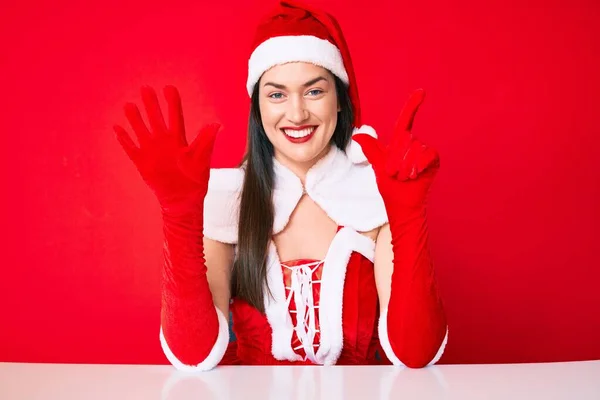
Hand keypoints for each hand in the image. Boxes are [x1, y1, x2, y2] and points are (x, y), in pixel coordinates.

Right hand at [113, 86, 219, 212]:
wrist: (183, 200)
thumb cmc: (195, 180)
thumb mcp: (202, 159)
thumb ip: (206, 141)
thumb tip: (216, 124)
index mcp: (179, 139)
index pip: (175, 116)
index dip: (172, 102)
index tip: (168, 87)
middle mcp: (164, 141)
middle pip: (155, 118)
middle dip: (151, 104)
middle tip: (145, 88)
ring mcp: (152, 151)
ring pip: (141, 130)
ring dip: (135, 118)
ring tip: (129, 105)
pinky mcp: (142, 162)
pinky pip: (130, 148)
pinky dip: (124, 139)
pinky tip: (117, 128)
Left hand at [352, 89, 439, 213]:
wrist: (401, 204)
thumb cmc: (390, 187)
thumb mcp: (378, 167)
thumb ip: (371, 150)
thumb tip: (356, 136)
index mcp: (400, 143)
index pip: (406, 121)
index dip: (413, 106)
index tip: (421, 92)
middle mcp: (413, 145)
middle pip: (405, 140)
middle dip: (396, 159)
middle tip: (394, 174)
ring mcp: (425, 153)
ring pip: (414, 149)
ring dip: (405, 167)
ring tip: (404, 178)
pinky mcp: (434, 161)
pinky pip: (426, 155)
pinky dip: (418, 166)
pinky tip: (414, 175)